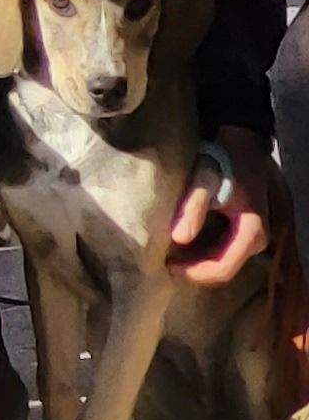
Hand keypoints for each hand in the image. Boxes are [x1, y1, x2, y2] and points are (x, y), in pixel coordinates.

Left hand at [172, 131, 278, 285]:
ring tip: (167, 252)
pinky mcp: (244, 233)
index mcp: (251, 231)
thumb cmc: (222, 161)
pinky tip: (179, 243)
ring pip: (221, 263)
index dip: (193, 273)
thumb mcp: (204, 180)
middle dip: (192, 270)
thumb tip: (179, 238)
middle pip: (221, 270)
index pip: (222, 269)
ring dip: (195, 262)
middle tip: (161, 260)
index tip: (166, 266)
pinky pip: (221, 252)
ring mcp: (252, 238)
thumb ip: (192, 208)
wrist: (242, 146)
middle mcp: (257, 240)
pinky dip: (199, 253)